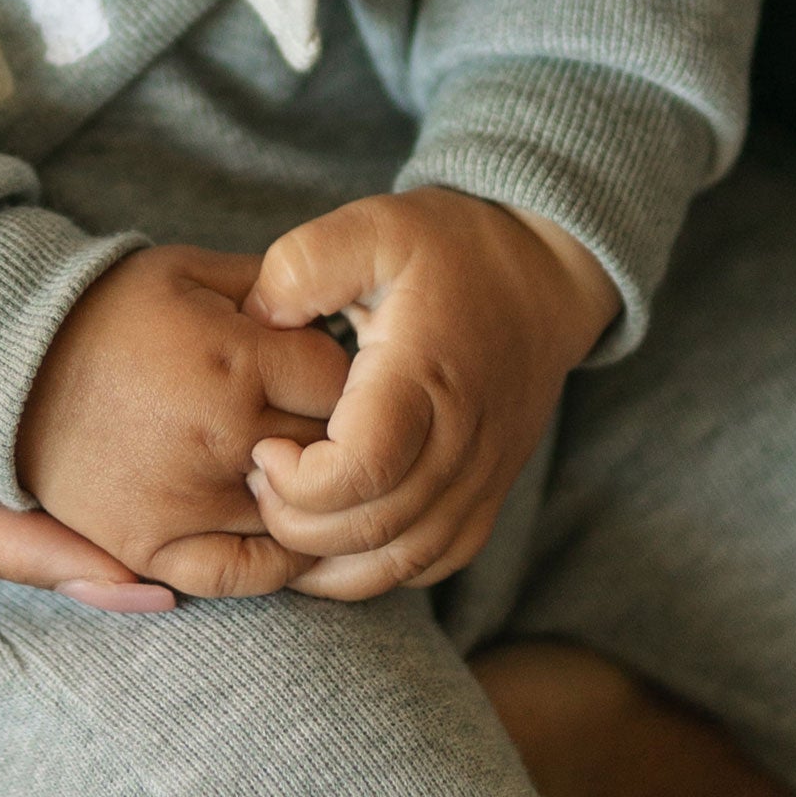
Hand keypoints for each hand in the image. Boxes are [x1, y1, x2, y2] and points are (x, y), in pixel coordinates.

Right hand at [17, 246, 348, 596]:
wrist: (10, 362)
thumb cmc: (110, 308)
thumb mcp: (193, 271)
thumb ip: (275, 285)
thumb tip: (342, 306)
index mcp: (235, 359)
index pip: (341, 384)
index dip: (341, 375)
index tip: (317, 370)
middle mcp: (219, 436)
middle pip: (329, 451)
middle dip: (332, 431)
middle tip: (309, 416)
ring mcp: (186, 499)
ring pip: (300, 514)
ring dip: (311, 493)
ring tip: (302, 467)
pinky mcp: (149, 546)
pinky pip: (243, 574)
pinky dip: (278, 562)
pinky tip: (282, 528)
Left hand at [242, 189, 617, 601]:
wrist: (541, 275)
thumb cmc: (448, 250)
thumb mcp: (373, 226)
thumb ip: (302, 265)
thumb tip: (253, 319)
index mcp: (425, 376)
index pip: (363, 470)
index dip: (297, 481)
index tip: (263, 443)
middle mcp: (460, 441)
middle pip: (373, 529)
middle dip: (295, 523)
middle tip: (259, 475)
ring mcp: (480, 478)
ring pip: (400, 565)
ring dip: (328, 559)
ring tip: (284, 512)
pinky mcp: (486, 497)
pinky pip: (430, 565)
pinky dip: (372, 569)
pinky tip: (329, 538)